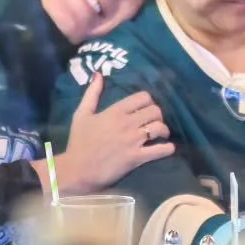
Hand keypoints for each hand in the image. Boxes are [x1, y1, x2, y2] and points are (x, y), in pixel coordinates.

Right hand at [54, 74, 174, 192]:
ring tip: (161, 136)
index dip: (148, 101)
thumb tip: (98, 74)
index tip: (145, 109)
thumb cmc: (79, 142)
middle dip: (157, 116)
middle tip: (154, 123)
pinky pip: (160, 150)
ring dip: (164, 131)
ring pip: (160, 128)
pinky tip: (167, 148)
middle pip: (155, 111)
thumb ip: (92, 93)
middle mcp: (127, 123)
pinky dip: (167, 149)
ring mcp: (133, 140)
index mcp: (115, 111)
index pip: (143, 97)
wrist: (77, 170)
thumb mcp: (81, 114)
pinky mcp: (137, 158)